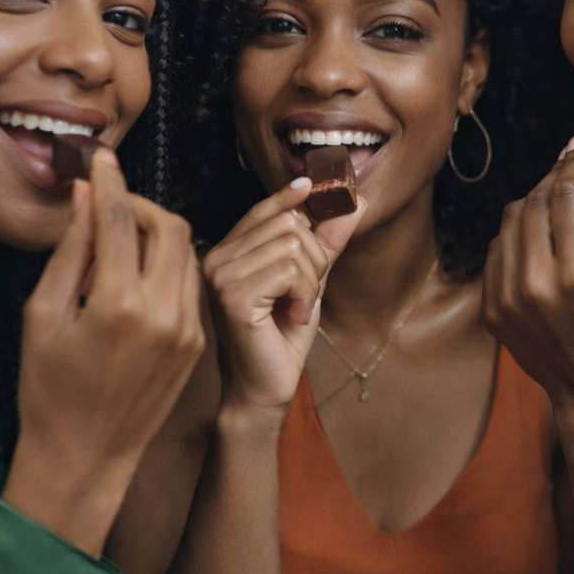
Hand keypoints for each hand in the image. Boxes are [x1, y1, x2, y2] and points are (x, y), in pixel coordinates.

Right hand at [15, 150, 205, 500]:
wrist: (86, 457)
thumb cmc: (48, 390)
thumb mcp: (42, 315)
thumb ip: (69, 252)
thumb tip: (84, 198)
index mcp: (118, 304)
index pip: (119, 220)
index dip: (108, 181)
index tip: (98, 157)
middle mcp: (164, 313)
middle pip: (169, 227)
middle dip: (141, 205)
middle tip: (111, 203)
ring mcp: (188, 329)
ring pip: (188, 252)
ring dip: (159, 234)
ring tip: (121, 239)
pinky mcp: (197, 342)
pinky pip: (192, 284)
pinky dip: (170, 265)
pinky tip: (140, 271)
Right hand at [202, 175, 363, 412]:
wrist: (266, 388)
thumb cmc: (283, 336)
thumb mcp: (311, 280)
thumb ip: (327, 241)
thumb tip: (357, 200)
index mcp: (227, 251)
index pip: (262, 210)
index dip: (290, 197)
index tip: (312, 186)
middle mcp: (216, 258)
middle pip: (288, 223)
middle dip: (315, 257)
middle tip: (306, 293)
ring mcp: (221, 275)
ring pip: (294, 245)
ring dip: (312, 280)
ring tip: (297, 307)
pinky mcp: (233, 296)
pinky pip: (291, 271)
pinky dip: (306, 294)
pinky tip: (293, 316)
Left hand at [483, 137, 573, 407]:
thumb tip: (569, 176)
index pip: (566, 197)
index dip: (572, 164)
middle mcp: (537, 284)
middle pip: (533, 204)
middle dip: (550, 182)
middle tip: (565, 172)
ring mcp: (508, 298)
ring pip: (509, 222)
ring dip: (531, 206)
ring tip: (552, 207)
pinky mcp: (491, 309)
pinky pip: (496, 251)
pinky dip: (515, 238)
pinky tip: (534, 242)